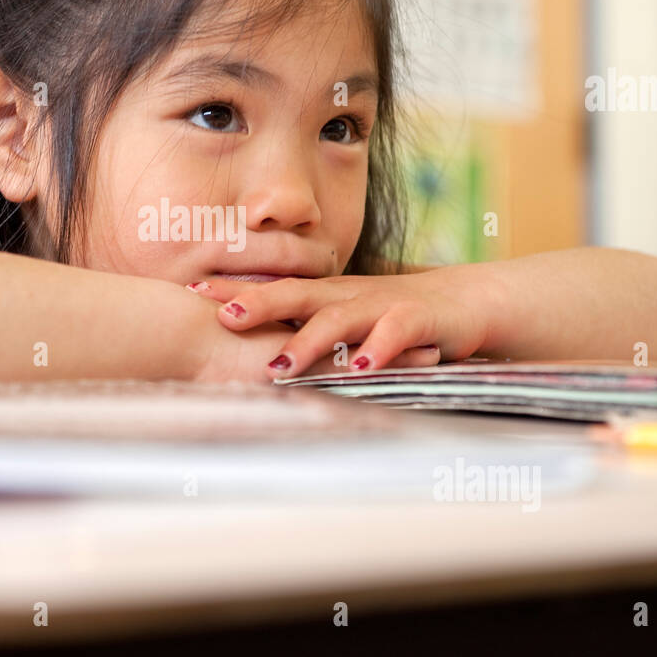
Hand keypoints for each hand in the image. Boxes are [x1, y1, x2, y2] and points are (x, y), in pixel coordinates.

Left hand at [186, 267, 502, 379]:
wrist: (464, 303)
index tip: (191, 291)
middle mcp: (347, 296)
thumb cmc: (394, 316)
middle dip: (259, 304)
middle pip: (297, 295)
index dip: (235, 289)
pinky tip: (361, 369)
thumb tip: (250, 352)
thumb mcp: (343, 320)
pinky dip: (379, 351)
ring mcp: (382, 306)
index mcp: (325, 295)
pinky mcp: (418, 322)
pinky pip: (396, 334)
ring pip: (340, 319)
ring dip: (309, 341)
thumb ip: (304, 329)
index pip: (273, 288)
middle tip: (222, 316)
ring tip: (280, 364)